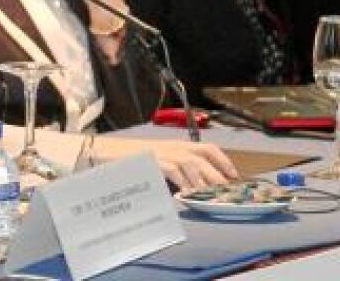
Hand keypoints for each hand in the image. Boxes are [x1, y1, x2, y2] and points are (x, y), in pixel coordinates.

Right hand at [93, 136, 237, 189]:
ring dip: (204, 179)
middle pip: (204, 157)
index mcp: (177, 144)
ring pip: (192, 163)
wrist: (104, 152)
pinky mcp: (153, 161)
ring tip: (211, 194)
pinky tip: (188, 194)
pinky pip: (174, 170)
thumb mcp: (158, 162)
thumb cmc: (130, 159)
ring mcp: (163, 152)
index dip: (223, 160)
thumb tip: (193, 186)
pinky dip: (183, 182)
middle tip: (227, 191)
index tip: (234, 175)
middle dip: (218, 174)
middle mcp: (173, 146)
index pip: (207, 148)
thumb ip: (175, 170)